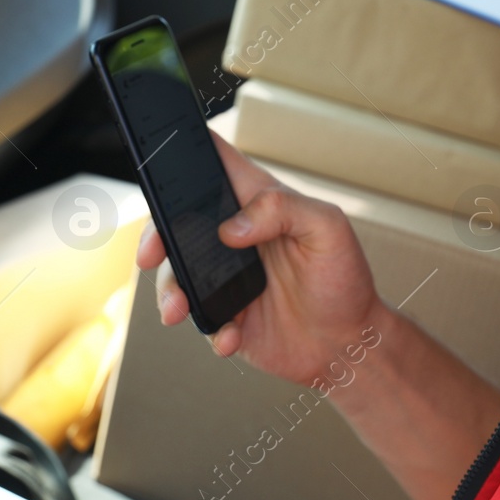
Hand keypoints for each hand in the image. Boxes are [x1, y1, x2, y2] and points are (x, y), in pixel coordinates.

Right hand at [134, 131, 385, 385]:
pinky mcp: (225, 314)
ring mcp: (226, 276)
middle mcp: (235, 236)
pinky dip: (209, 328)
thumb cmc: (345, 279)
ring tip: (178, 310)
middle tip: (150, 255)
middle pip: (179, 221)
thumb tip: (231, 227)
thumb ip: (283, 210)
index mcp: (258, 202)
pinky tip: (231, 335)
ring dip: (170, 290)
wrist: (349, 345)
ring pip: (177, 273)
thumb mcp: (328, 229)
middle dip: (155, 235)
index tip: (160, 164)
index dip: (185, 154)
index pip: (215, 164)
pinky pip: (200, 318)